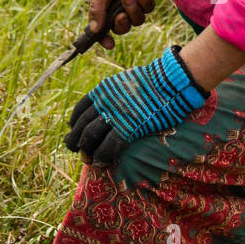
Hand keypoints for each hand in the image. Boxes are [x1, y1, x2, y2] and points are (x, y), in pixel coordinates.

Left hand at [65, 46, 208, 165]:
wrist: (170, 81)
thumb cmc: (154, 80)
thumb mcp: (127, 81)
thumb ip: (116, 93)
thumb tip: (115, 100)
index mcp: (103, 90)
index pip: (80, 109)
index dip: (74, 122)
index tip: (74, 130)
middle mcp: (104, 102)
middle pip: (81, 125)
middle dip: (75, 140)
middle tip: (76, 150)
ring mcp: (114, 115)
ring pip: (89, 137)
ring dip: (86, 151)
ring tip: (87, 159)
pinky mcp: (127, 128)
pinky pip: (107, 146)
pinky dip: (101, 156)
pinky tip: (101, 163)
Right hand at [88, 0, 155, 50]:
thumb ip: (97, 10)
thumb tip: (94, 31)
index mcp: (103, 5)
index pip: (102, 28)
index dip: (104, 38)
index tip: (110, 44)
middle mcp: (118, 7)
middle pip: (122, 28)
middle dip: (122, 22)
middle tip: (121, 12)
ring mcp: (134, 3)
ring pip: (137, 20)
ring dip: (134, 8)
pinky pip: (148, 9)